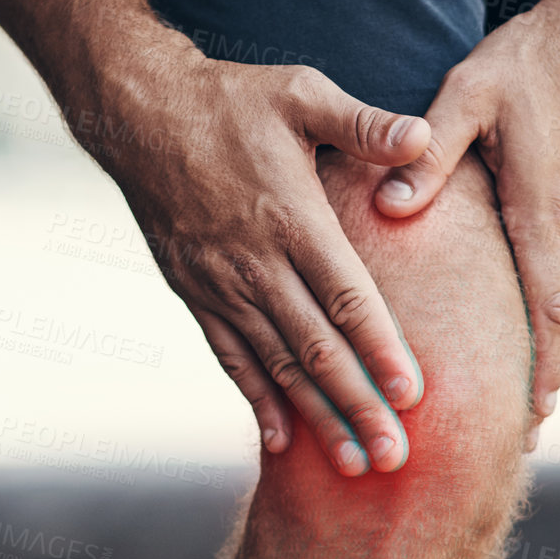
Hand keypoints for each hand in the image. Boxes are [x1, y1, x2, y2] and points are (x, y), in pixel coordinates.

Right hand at [100, 51, 432, 476]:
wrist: (136, 113)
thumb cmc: (230, 99)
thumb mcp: (301, 94)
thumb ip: (364, 124)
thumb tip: (423, 136)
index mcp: (292, 219)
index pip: (346, 297)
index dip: (380, 348)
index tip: (413, 396)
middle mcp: (256, 263)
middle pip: (316, 348)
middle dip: (357, 406)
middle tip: (394, 458)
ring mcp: (221, 285)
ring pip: (277, 366)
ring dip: (316, 417)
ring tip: (353, 464)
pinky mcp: (194, 294)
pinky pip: (230, 357)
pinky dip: (256, 400)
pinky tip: (281, 440)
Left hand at [373, 0, 559, 442]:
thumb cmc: (531, 60)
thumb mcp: (468, 95)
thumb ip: (427, 153)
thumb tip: (388, 206)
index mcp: (544, 205)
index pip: (550, 306)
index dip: (542, 365)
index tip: (532, 417)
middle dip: (548, 374)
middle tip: (527, 428)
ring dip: (554, 340)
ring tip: (529, 386)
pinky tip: (539, 317)